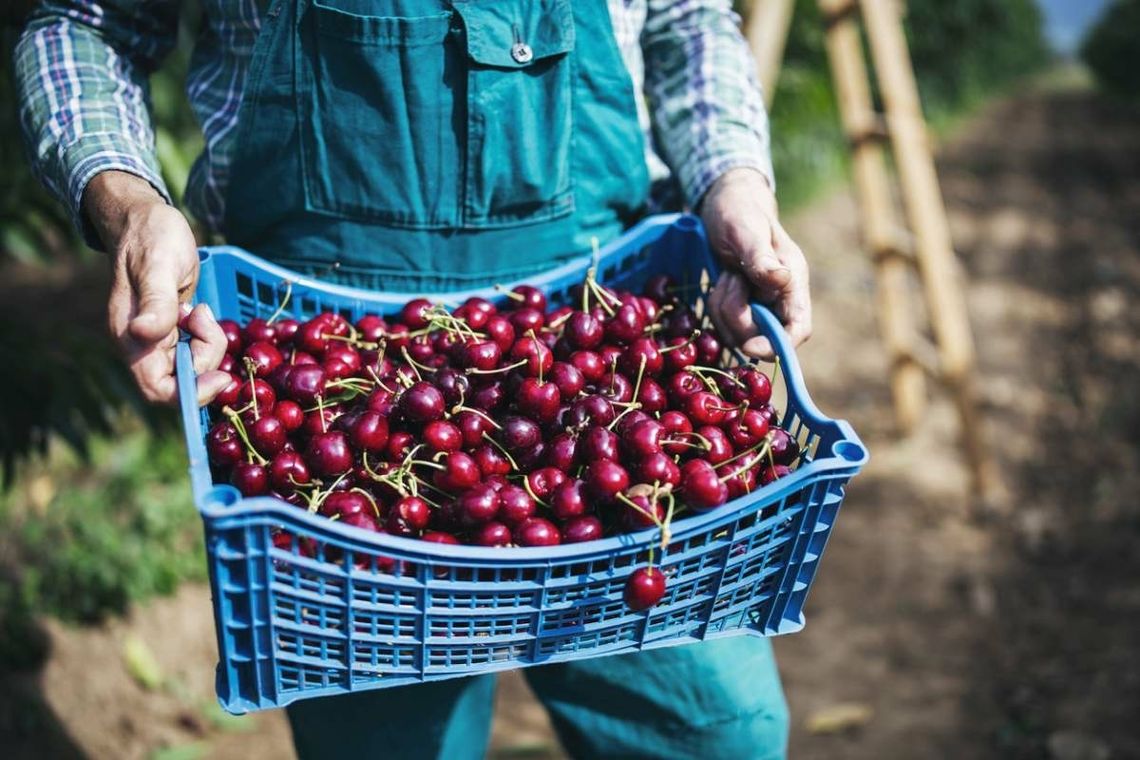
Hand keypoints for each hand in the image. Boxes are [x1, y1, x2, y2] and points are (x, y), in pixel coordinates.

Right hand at [85, 171, 229, 404]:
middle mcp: (142, 345)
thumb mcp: (159, 266)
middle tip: (206, 319)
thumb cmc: (150, 237)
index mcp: (131, 338)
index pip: (159, 390)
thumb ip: (156, 302)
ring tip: (200, 308)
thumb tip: (144, 335)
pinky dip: (207, 336)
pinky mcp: (173, 331)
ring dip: (208, 344)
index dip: (192, 392)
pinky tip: (200, 310)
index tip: (221, 374)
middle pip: (183, 381)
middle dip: (206, 358)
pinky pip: (197, 349)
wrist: (146, 219)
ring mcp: (157, 339)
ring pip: (194, 366)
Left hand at [700, 168, 811, 359]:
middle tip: (730, 281)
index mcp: (792, 282)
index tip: (749, 346)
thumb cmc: (740, 212)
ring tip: (728, 275)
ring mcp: (760, 305)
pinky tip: (723, 282)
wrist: (726, 204)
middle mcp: (780, 298)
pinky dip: (717, 307)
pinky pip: (725, 324)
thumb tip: (781, 281)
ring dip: (724, 309)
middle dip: (737, 318)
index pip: (798, 329)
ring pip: (739, 333)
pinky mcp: (743, 307)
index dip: (777, 346)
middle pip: (762, 337)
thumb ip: (762, 258)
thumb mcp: (747, 231)